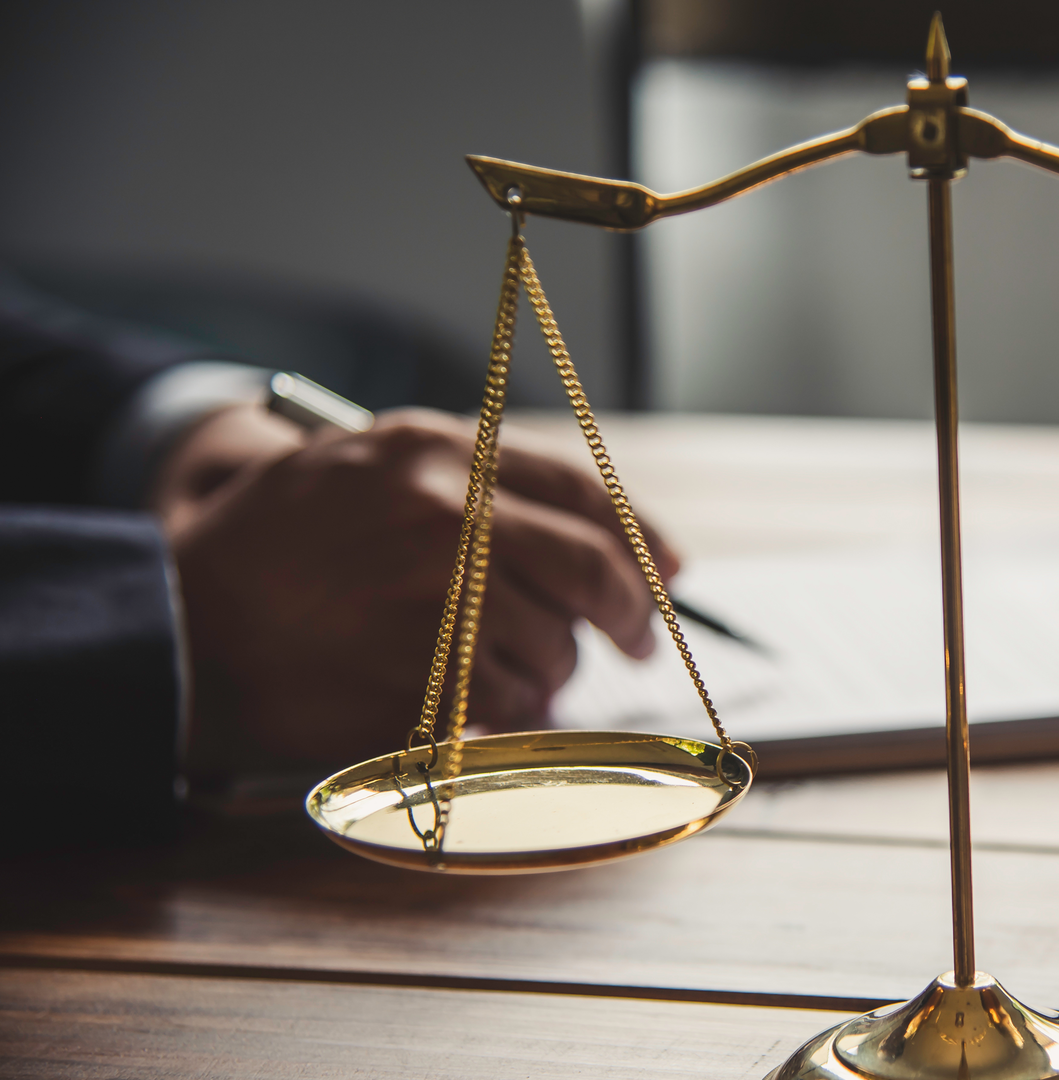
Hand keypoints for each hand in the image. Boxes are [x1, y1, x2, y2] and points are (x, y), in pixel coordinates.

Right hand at [155, 404, 679, 776]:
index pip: (583, 491)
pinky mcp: (414, 680)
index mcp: (436, 452)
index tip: (667, 574)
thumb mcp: (374, 467)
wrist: (178, 614)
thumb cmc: (286, 544)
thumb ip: (486, 485)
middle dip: (631, 614)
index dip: (641, 539)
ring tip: (509, 672)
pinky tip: (487, 709)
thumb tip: (628, 544)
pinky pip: (514, 710)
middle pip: (590, 570)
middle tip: (637, 642)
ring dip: (553, 673)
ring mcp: (429, 600)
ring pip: (555, 648)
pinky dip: (518, 720)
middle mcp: (442, 515)